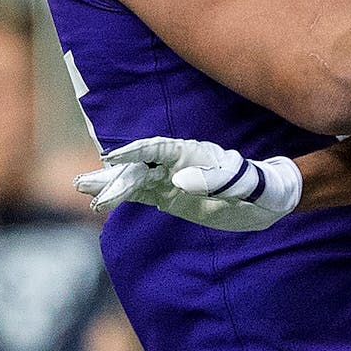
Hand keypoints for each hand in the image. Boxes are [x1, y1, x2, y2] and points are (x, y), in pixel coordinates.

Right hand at [73, 137, 301, 231]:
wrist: (268, 201)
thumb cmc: (261, 188)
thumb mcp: (246, 185)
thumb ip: (217, 181)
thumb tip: (180, 180)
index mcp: (196, 154)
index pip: (161, 149)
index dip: (137, 152)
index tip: (113, 157)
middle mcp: (180, 163)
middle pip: (142, 165)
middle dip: (116, 174)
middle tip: (87, 185)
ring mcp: (172, 179)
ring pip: (135, 179)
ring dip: (111, 183)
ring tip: (82, 187)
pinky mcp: (170, 196)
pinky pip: (141, 193)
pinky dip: (121, 195)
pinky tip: (100, 200)